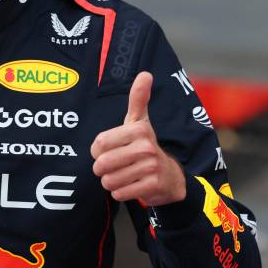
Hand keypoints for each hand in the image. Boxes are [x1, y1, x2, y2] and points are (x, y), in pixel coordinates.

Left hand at [91, 71, 186, 205]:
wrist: (170, 175)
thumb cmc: (146, 145)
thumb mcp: (140, 121)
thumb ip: (138, 99)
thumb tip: (145, 74)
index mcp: (138, 129)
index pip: (99, 143)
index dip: (97, 151)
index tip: (106, 150)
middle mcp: (146, 147)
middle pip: (102, 164)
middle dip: (102, 169)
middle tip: (113, 166)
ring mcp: (150, 167)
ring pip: (109, 180)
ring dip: (111, 182)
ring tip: (122, 175)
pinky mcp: (152, 186)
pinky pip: (120, 192)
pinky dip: (120, 192)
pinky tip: (130, 185)